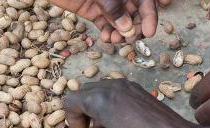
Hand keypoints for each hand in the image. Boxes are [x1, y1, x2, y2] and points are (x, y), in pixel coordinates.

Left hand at [24, 0, 156, 42]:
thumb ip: (109, 3)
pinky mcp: (91, 9)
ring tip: (115, 40)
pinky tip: (106, 39)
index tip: (149, 32)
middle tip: (131, 39)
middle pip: (135, 10)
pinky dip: (109, 33)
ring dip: (122, 32)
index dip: (149, 13)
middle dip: (136, 26)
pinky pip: (106, 24)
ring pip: (121, 20)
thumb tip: (127, 27)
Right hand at [65, 79, 198, 127]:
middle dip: (83, 111)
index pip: (71, 100)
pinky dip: (110, 103)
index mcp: (101, 99)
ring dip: (96, 106)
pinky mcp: (138, 89)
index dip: (71, 119)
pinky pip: (115, 90)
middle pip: (84, 92)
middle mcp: (113, 86)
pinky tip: (119, 120)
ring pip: (100, 89)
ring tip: (105, 125)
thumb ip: (93, 126)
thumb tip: (88, 126)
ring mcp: (128, 85)